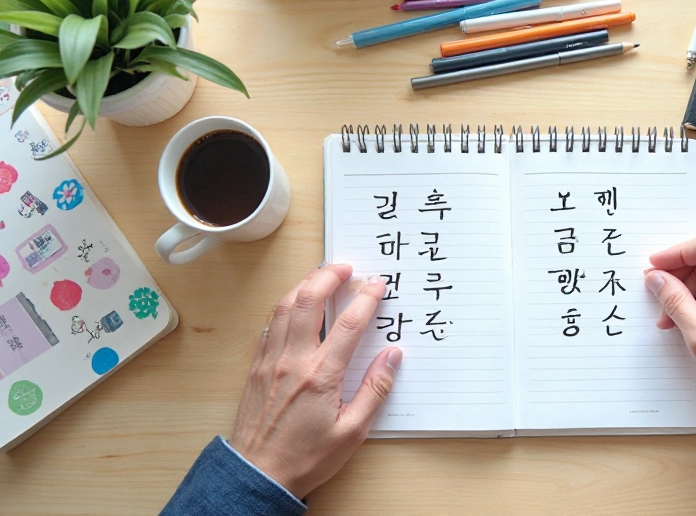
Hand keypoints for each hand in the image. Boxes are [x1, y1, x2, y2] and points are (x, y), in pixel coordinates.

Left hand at [229, 265, 401, 498]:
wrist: (258, 474)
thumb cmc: (306, 458)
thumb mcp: (352, 432)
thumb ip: (375, 389)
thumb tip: (393, 356)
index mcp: (321, 375)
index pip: (349, 324)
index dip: (366, 298)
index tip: (377, 285)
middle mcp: (293, 361)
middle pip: (308, 301)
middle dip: (328, 276)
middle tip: (345, 267)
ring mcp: (271, 361)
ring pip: (283, 306)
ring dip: (303, 284)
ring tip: (320, 276)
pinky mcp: (256, 368)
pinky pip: (269, 325)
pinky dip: (283, 306)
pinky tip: (293, 304)